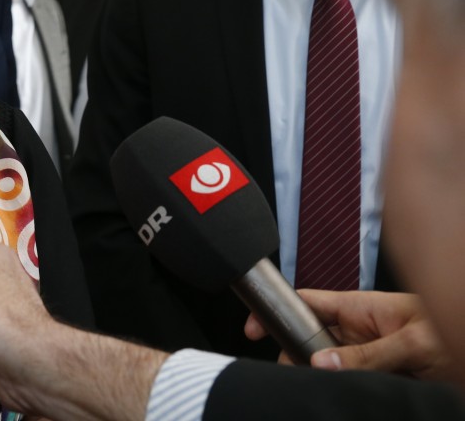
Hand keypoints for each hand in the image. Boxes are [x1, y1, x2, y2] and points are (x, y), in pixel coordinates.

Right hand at [245, 290, 450, 379]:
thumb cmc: (456, 332)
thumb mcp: (415, 343)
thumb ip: (367, 353)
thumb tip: (320, 362)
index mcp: (361, 308)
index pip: (306, 302)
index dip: (276, 311)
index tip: (252, 328)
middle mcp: (360, 331)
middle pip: (310, 340)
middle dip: (296, 356)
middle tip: (296, 374)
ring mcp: (367, 355)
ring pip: (327, 365)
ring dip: (320, 375)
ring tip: (321, 386)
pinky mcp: (377, 377)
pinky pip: (347, 383)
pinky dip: (337, 390)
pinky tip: (335, 395)